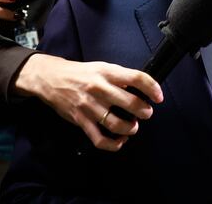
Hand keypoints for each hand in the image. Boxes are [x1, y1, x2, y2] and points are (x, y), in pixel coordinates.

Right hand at [14, 54, 163, 151]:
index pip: (136, 78)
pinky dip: (113, 144)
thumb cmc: (81, 73)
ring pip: (116, 123)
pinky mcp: (80, 120)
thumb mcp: (101, 67)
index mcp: (107, 72)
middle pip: (130, 102)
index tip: (159, 96)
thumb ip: (119, 78)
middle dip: (144, 111)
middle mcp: (99, 88)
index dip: (152, 88)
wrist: (52, 78)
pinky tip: (120, 141)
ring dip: (130, 128)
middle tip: (146, 113)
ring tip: (133, 127)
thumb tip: (141, 89)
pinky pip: (99, 138)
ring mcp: (89, 106)